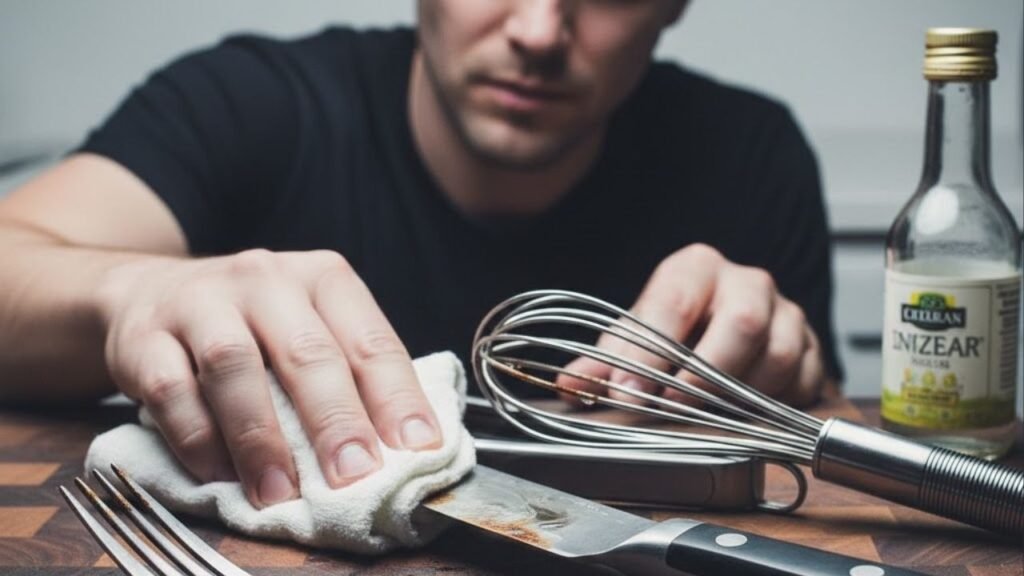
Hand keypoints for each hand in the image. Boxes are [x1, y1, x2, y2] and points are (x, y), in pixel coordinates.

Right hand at [96, 249, 441, 506]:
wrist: (152, 291)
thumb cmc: (252, 322)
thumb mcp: (311, 326)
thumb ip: (349, 375)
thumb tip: (397, 448)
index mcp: (322, 278)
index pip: (370, 340)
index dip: (397, 397)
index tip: (416, 448)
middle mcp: (265, 280)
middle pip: (306, 351)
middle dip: (334, 420)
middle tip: (353, 475)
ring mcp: (201, 302)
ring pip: (234, 366)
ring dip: (260, 437)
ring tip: (280, 490)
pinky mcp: (145, 336)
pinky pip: (171, 389)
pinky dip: (198, 438)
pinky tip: (219, 473)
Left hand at [558, 244, 824, 406]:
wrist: (724, 329)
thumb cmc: (675, 331)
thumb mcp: (633, 339)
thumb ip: (601, 362)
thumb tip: (569, 385)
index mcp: (695, 269)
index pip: (673, 304)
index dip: (648, 353)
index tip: (626, 390)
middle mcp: (745, 282)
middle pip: (741, 322)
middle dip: (704, 373)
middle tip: (673, 406)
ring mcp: (785, 313)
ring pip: (779, 354)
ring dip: (741, 394)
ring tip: (709, 414)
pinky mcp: (813, 347)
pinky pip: (805, 380)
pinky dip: (776, 404)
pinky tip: (749, 414)